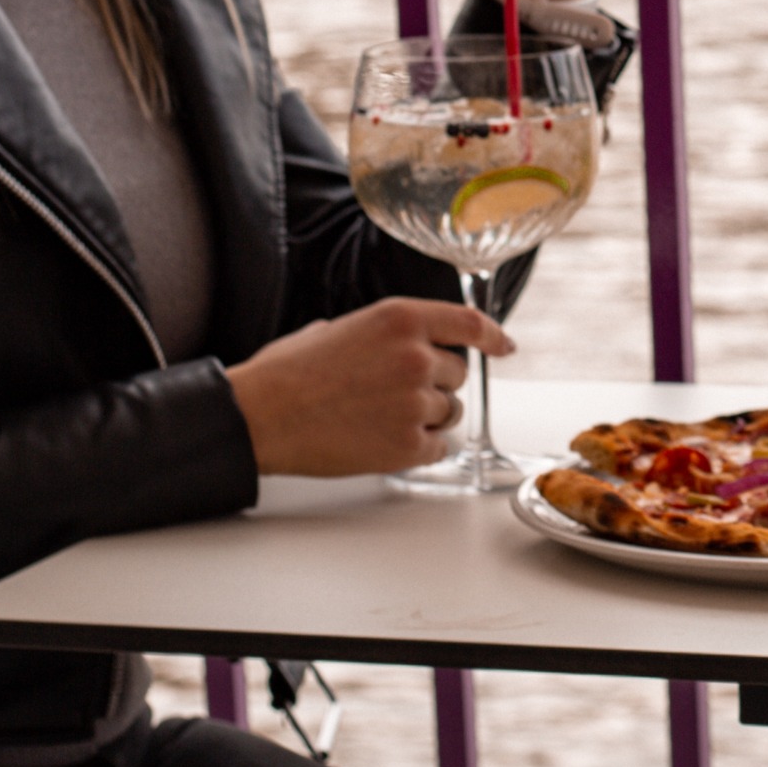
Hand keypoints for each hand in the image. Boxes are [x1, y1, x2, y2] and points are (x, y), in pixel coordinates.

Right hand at [225, 298, 513, 476]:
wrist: (261, 415)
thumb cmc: (290, 371)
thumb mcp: (342, 326)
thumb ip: (387, 333)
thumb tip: (406, 343)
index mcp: (401, 319)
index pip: (469, 323)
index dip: (493, 336)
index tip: (505, 346)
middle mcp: (417, 356)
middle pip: (457, 372)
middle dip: (434, 383)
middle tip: (390, 392)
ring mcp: (415, 402)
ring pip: (449, 411)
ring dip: (425, 415)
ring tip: (377, 416)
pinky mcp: (407, 444)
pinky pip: (437, 446)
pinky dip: (417, 447)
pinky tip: (382, 440)